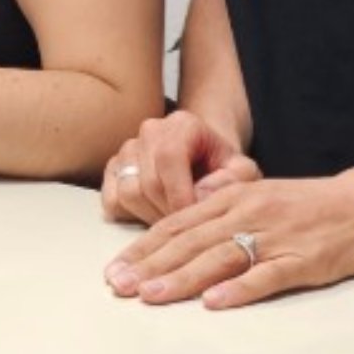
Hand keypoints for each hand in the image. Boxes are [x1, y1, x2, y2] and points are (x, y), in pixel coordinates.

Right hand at [100, 109, 258, 224]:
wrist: (206, 161)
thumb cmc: (224, 168)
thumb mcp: (242, 172)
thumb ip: (233, 181)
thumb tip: (204, 196)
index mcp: (182, 125)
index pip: (170, 159)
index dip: (180, 196)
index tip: (195, 221)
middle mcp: (150, 131)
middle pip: (148, 183)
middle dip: (169, 213)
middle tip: (188, 228)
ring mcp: (127, 149)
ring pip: (128, 193)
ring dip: (150, 216)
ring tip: (174, 220)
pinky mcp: (113, 168)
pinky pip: (111, 199)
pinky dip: (130, 215)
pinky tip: (154, 214)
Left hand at [104, 171, 353, 307]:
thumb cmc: (308, 205)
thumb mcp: (256, 197)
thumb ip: (219, 211)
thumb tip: (180, 228)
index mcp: (232, 198)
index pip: (176, 223)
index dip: (143, 247)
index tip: (114, 268)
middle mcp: (247, 214)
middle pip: (189, 241)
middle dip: (149, 265)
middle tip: (117, 287)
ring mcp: (274, 237)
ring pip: (219, 257)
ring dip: (182, 278)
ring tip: (151, 295)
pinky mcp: (302, 261)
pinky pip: (266, 276)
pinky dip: (239, 289)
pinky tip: (215, 302)